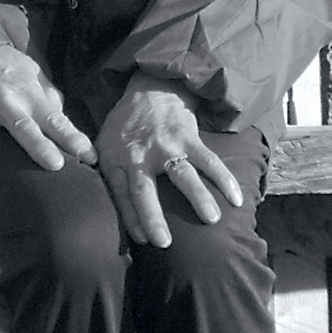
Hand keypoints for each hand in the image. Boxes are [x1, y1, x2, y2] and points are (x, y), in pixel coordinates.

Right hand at [0, 45, 96, 205]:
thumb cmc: (2, 63)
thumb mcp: (31, 71)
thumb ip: (49, 95)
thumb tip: (64, 117)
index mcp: (27, 93)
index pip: (55, 118)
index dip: (73, 137)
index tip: (90, 158)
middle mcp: (3, 102)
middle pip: (22, 127)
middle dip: (39, 146)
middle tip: (55, 166)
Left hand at [95, 73, 241, 246]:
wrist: (150, 89)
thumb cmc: (125, 125)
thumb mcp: (102, 144)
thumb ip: (100, 172)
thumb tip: (94, 207)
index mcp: (116, 159)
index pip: (120, 194)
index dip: (129, 218)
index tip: (141, 240)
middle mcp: (140, 154)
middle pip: (145, 189)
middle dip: (153, 216)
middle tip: (163, 243)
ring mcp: (166, 145)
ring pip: (183, 174)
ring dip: (198, 197)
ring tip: (212, 219)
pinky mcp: (188, 137)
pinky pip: (208, 160)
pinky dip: (224, 179)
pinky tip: (237, 198)